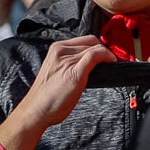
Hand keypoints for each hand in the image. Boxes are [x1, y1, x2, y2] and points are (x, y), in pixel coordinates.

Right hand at [0, 35, 110, 149]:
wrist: (37, 109)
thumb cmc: (47, 96)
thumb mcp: (57, 71)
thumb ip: (70, 64)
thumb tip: (89, 64)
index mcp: (56, 49)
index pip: (84, 40)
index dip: (98, 46)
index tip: (105, 55)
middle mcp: (61, 51)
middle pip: (91, 42)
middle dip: (104, 50)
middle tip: (111, 61)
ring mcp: (67, 60)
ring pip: (95, 48)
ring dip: (107, 54)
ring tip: (112, 64)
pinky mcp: (75, 71)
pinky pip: (95, 55)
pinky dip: (107, 56)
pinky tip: (112, 62)